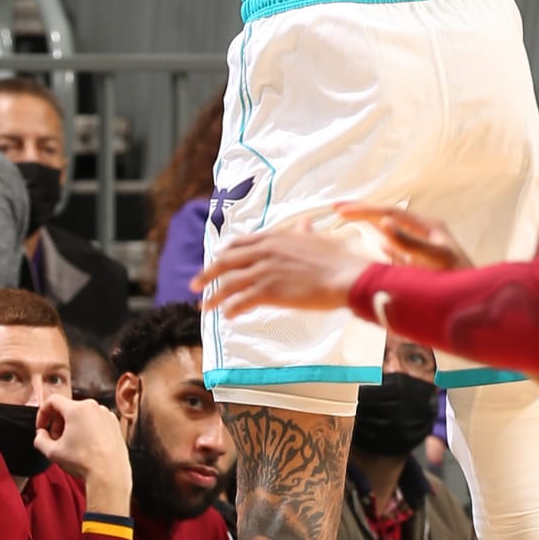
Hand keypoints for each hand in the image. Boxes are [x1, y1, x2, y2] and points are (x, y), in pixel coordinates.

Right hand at [33, 392, 131, 492]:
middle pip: (68, 408)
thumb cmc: (84, 463)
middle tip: (56, 439)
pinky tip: (86, 445)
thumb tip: (41, 434)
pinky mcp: (114, 424)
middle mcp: (93, 407)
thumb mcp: (53, 452)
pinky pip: (95, 420)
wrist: (110, 475)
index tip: (42, 427)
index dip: (43, 414)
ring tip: (72, 444)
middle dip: (58, 423)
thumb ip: (40, 439)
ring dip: (72, 426)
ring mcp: (106, 414)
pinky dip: (87, 429)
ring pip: (82, 414)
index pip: (52, 400)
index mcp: (77, 409)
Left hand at [197, 213, 369, 317]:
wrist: (345, 276)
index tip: (215, 262)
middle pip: (225, 262)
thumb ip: (304, 233)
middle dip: (207, 274)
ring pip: (229, 283)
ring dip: (214, 296)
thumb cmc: (337, 259)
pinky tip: (228, 316)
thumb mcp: (318, 240)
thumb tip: (304, 224)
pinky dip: (231, 308)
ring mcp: (264, 271)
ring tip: (205, 307)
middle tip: (194, 285)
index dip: (223, 254)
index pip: (239, 244)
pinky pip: (241, 301)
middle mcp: (264, 251)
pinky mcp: (269, 291)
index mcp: (274, 237)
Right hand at [336, 202, 469, 271]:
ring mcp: (422, 250)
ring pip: (390, 232)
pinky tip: (378, 247)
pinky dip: (385, 247)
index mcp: (426, 226)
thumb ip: (410, 242)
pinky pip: (399, 252)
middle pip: (387, 217)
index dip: (363, 209)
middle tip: (335, 209)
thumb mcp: (436, 258)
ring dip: (369, 225)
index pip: (388, 212)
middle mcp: (423, 234)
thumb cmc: (460, 280)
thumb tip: (383, 223)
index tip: (340, 210)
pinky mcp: (422, 266)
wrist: (476, 306)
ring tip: (347, 219)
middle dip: (362, 212)